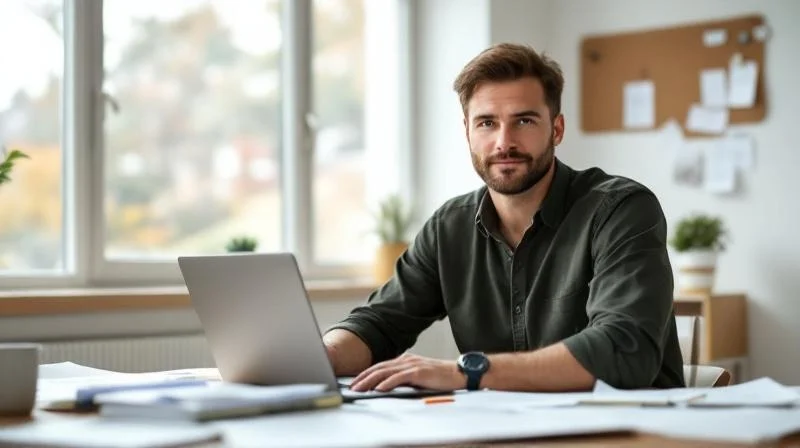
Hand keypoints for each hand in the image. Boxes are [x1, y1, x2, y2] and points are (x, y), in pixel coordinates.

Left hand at [349, 353, 465, 391]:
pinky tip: (379, 388)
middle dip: (363, 377)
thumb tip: (386, 387)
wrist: (459, 373)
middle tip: (351, 387)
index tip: (354, 383)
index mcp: (404, 360)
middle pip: (379, 368)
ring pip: (385, 372)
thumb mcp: (417, 376)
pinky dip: (387, 382)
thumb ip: (403, 378)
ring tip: (359, 388)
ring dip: (370, 380)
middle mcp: (406, 360)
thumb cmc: (439, 377)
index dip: (365, 374)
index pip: (380, 366)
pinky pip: (399, 377)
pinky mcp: (419, 371)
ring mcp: (412, 364)